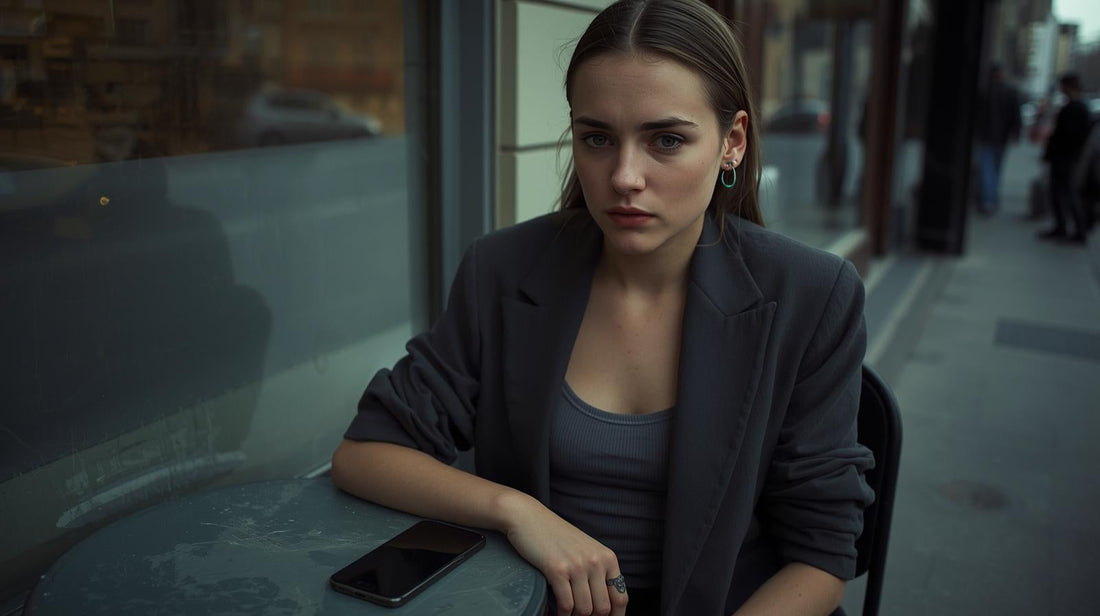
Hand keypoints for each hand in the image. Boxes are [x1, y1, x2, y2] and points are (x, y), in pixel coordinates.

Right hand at [500, 494, 627, 615]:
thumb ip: (597, 573)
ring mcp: (577, 566)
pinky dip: (561, 614)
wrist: (529, 518)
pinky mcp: (557, 570)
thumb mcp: (585, 551)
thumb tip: (604, 607)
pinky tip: (555, 612)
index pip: (620, 598)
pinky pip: (566, 605)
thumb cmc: (555, 536)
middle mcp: (596, 562)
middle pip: (603, 609)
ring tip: (566, 614)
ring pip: (584, 610)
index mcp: (607, 558)